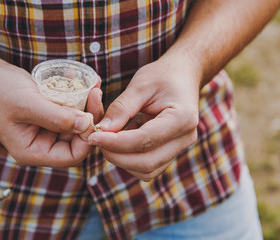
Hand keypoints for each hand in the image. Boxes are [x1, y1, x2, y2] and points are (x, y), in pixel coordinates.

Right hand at [0, 62, 102, 166]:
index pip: (71, 156)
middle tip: (96, 94)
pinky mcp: (49, 114)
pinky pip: (69, 109)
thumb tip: (87, 125)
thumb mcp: (27, 105)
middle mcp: (41, 144)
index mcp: (33, 151)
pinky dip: (78, 96)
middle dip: (90, 117)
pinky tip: (83, 80)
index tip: (93, 116)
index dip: (87, 140)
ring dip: (87, 104)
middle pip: (77, 139)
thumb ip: (57, 118)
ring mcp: (46, 129)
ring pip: (76, 123)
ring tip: (93, 84)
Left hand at [88, 55, 198, 180]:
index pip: (145, 140)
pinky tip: (122, 138)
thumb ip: (121, 108)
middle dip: (116, 155)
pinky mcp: (170, 152)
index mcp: (182, 118)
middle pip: (147, 163)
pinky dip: (129, 158)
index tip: (94, 136)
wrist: (182, 75)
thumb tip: (102, 130)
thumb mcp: (140, 85)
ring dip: (122, 159)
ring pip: (147, 170)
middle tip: (96, 139)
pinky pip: (148, 166)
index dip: (116, 142)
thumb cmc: (162, 76)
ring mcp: (179, 148)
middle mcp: (185, 138)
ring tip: (110, 136)